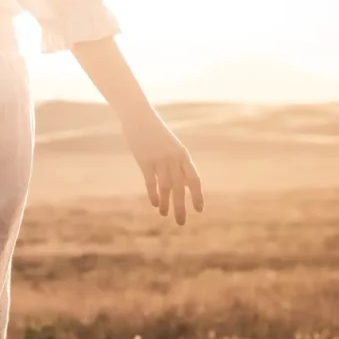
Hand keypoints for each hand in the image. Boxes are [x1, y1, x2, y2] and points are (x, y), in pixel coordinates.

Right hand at [120, 108, 203, 224]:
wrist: (139, 116)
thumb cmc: (155, 132)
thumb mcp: (170, 147)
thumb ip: (177, 164)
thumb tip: (182, 185)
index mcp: (183, 155)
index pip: (194, 179)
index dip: (197, 196)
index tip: (199, 210)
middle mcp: (173, 158)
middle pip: (180, 188)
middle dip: (181, 206)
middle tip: (181, 222)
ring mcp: (158, 159)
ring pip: (165, 187)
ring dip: (166, 203)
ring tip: (164, 215)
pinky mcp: (144, 160)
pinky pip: (150, 181)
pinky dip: (153, 194)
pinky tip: (154, 203)